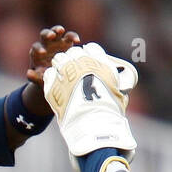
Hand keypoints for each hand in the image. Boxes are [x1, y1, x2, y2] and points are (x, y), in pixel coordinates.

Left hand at [27, 25, 80, 85]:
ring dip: (57, 29)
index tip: (43, 52)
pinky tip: (77, 40)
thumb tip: (28, 73)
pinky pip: (69, 36)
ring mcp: (56, 42)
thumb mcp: (40, 79)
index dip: (39, 48)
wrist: (58, 77)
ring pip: (55, 31)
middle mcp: (46, 45)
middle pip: (44, 34)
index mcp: (37, 53)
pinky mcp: (67, 43)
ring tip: (61, 30)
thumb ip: (34, 77)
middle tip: (50, 36)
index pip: (36, 47)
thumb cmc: (46, 78)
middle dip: (47, 34)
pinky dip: (73, 36)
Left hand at [43, 42, 137, 158]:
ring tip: (64, 77)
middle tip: (74, 70)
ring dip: (62, 66)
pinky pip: (49, 73)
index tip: (87, 61)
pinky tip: (56, 85)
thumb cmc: (110, 110)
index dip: (89, 55)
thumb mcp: (122, 91)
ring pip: (59, 59)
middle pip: (74, 52)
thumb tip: (120, 78)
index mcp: (99, 60)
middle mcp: (81, 61)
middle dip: (74, 60)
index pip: (91, 48)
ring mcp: (65, 71)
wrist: (92, 123)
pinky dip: (52, 78)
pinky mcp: (52, 84)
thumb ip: (118, 80)